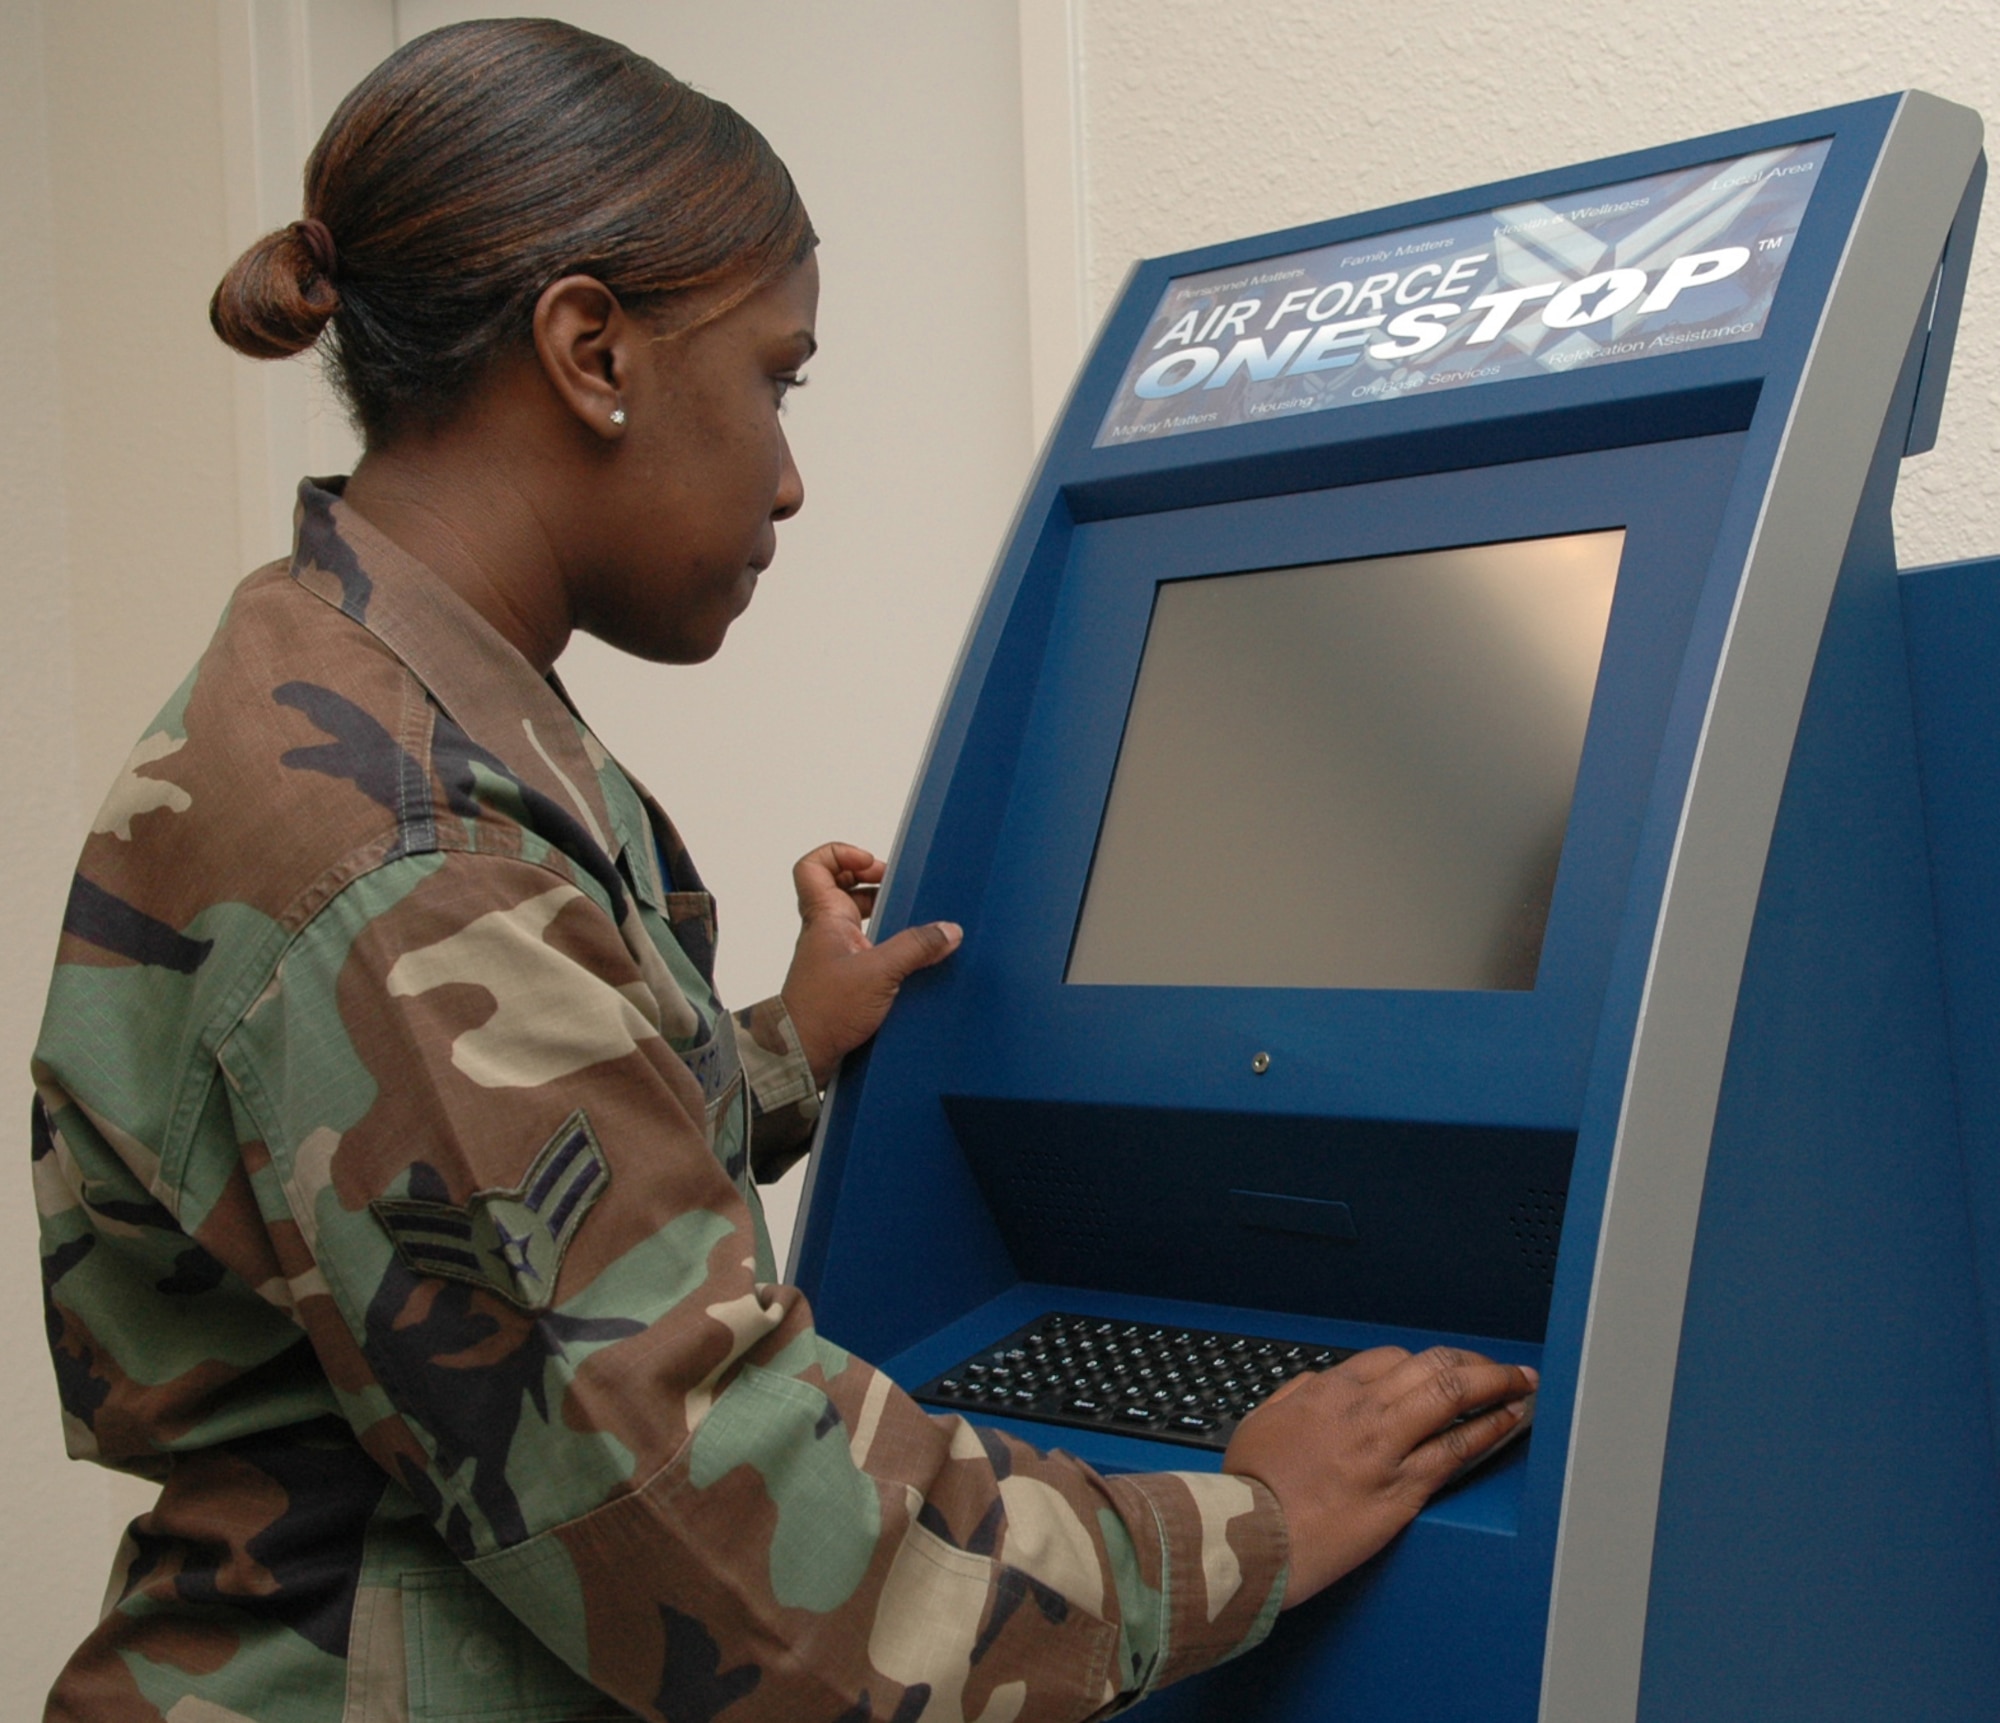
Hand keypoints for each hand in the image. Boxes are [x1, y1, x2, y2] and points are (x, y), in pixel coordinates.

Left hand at [779, 843, 961, 1085]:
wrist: (801, 1056)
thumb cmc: (822, 1012)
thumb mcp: (878, 974)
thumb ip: (915, 948)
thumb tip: (948, 931)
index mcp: (824, 918)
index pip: (814, 867)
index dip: (841, 854)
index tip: (873, 864)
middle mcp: (825, 932)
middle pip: (840, 888)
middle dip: (871, 883)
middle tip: (898, 889)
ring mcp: (833, 956)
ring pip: (854, 920)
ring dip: (881, 915)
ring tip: (910, 920)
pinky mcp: (844, 980)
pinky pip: (865, 949)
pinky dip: (886, 947)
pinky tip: (909, 959)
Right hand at [1223, 1346, 1538, 1605]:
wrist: (1250, 1536)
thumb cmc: (1250, 1487)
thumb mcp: (1261, 1421)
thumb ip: (1295, 1395)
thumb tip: (1318, 1384)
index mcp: (1328, 1391)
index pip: (1391, 1359)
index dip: (1426, 1363)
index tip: (1443, 1372)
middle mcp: (1362, 1410)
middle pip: (1433, 1366)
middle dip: (1474, 1363)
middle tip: (1500, 1369)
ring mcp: (1386, 1447)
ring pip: (1453, 1396)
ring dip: (1496, 1385)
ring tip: (1520, 1385)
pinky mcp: (1402, 1489)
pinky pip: (1457, 1449)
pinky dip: (1489, 1430)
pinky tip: (1508, 1422)